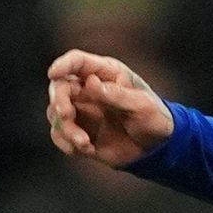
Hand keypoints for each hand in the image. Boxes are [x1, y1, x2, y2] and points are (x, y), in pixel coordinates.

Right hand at [44, 50, 174, 165]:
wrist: (158, 149)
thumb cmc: (155, 119)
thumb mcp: (142, 106)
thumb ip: (117, 95)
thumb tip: (90, 83)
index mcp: (105, 74)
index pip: (78, 62)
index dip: (63, 65)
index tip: (53, 73)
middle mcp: (88, 90)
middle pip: (60, 87)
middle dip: (59, 101)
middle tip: (66, 115)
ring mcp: (82, 112)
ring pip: (56, 113)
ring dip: (65, 128)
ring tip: (84, 143)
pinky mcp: (80, 132)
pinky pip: (60, 135)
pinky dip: (66, 143)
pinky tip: (86, 149)